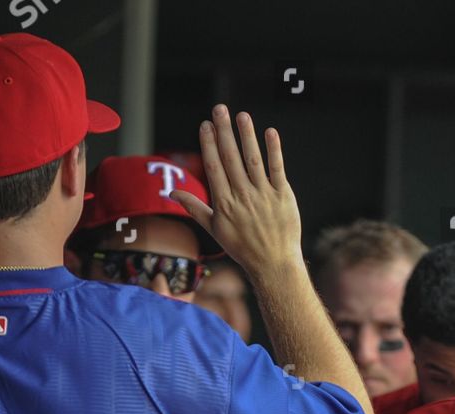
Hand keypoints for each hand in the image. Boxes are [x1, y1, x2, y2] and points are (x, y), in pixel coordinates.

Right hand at [173, 105, 301, 284]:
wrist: (273, 263)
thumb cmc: (242, 247)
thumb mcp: (214, 229)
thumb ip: (194, 207)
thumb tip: (172, 193)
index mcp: (224, 203)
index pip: (214, 167)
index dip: (209, 144)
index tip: (205, 124)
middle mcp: (242, 196)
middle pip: (231, 158)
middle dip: (224, 132)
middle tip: (220, 109)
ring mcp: (263, 195)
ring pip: (253, 160)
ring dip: (247, 136)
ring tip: (241, 115)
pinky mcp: (283, 196)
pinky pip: (277, 169)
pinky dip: (274, 150)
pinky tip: (270, 132)